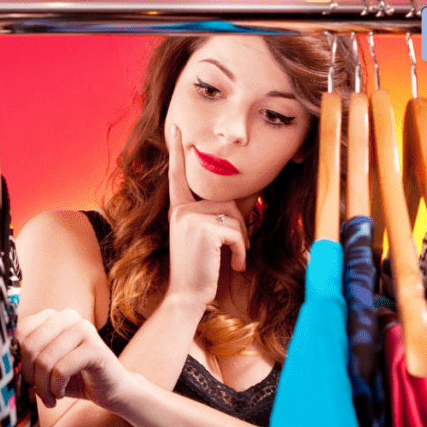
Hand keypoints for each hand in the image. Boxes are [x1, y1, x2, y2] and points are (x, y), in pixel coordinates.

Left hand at [18, 308, 140, 411]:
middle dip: (30, 377)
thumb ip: (26, 355)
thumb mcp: (45, 364)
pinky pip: (61, 370)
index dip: (16, 361)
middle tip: (38, 393)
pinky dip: (57, 388)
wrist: (110, 389)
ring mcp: (83, 329)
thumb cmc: (73, 377)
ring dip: (43, 387)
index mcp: (52, 316)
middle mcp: (67, 316)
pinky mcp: (95, 348)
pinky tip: (61, 394)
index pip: (19, 333)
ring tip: (50, 397)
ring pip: (45, 361)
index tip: (24, 380)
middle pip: (29, 347)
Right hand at [166, 125, 248, 308]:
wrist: (187, 298)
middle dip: (241, 225)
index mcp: (179, 210)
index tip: (175, 128)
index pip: (179, 176)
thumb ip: (219, 217)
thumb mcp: (207, 239)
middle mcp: (181, 210)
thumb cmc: (201, 272)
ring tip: (233, 261)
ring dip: (242, 241)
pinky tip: (233, 266)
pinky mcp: (201, 228)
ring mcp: (188, 217)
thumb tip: (251, 193)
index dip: (177, 150)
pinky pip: (236, 231)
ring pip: (235, 215)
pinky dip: (241, 251)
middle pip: (227, 200)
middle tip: (235, 252)